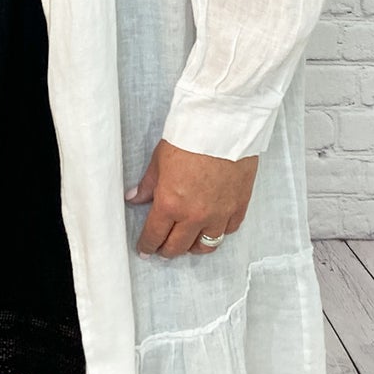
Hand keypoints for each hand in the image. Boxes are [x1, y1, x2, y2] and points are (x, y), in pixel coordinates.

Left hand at [126, 137, 258, 257]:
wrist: (223, 124)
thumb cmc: (190, 137)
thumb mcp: (160, 160)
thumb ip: (148, 185)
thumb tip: (134, 198)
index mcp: (171, 204)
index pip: (155, 235)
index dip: (147, 245)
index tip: (145, 249)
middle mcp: (195, 215)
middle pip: (179, 247)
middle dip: (167, 250)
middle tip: (162, 248)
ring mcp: (220, 214)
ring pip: (206, 245)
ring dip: (194, 246)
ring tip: (188, 241)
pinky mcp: (239, 206)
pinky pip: (229, 230)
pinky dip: (219, 232)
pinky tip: (212, 227)